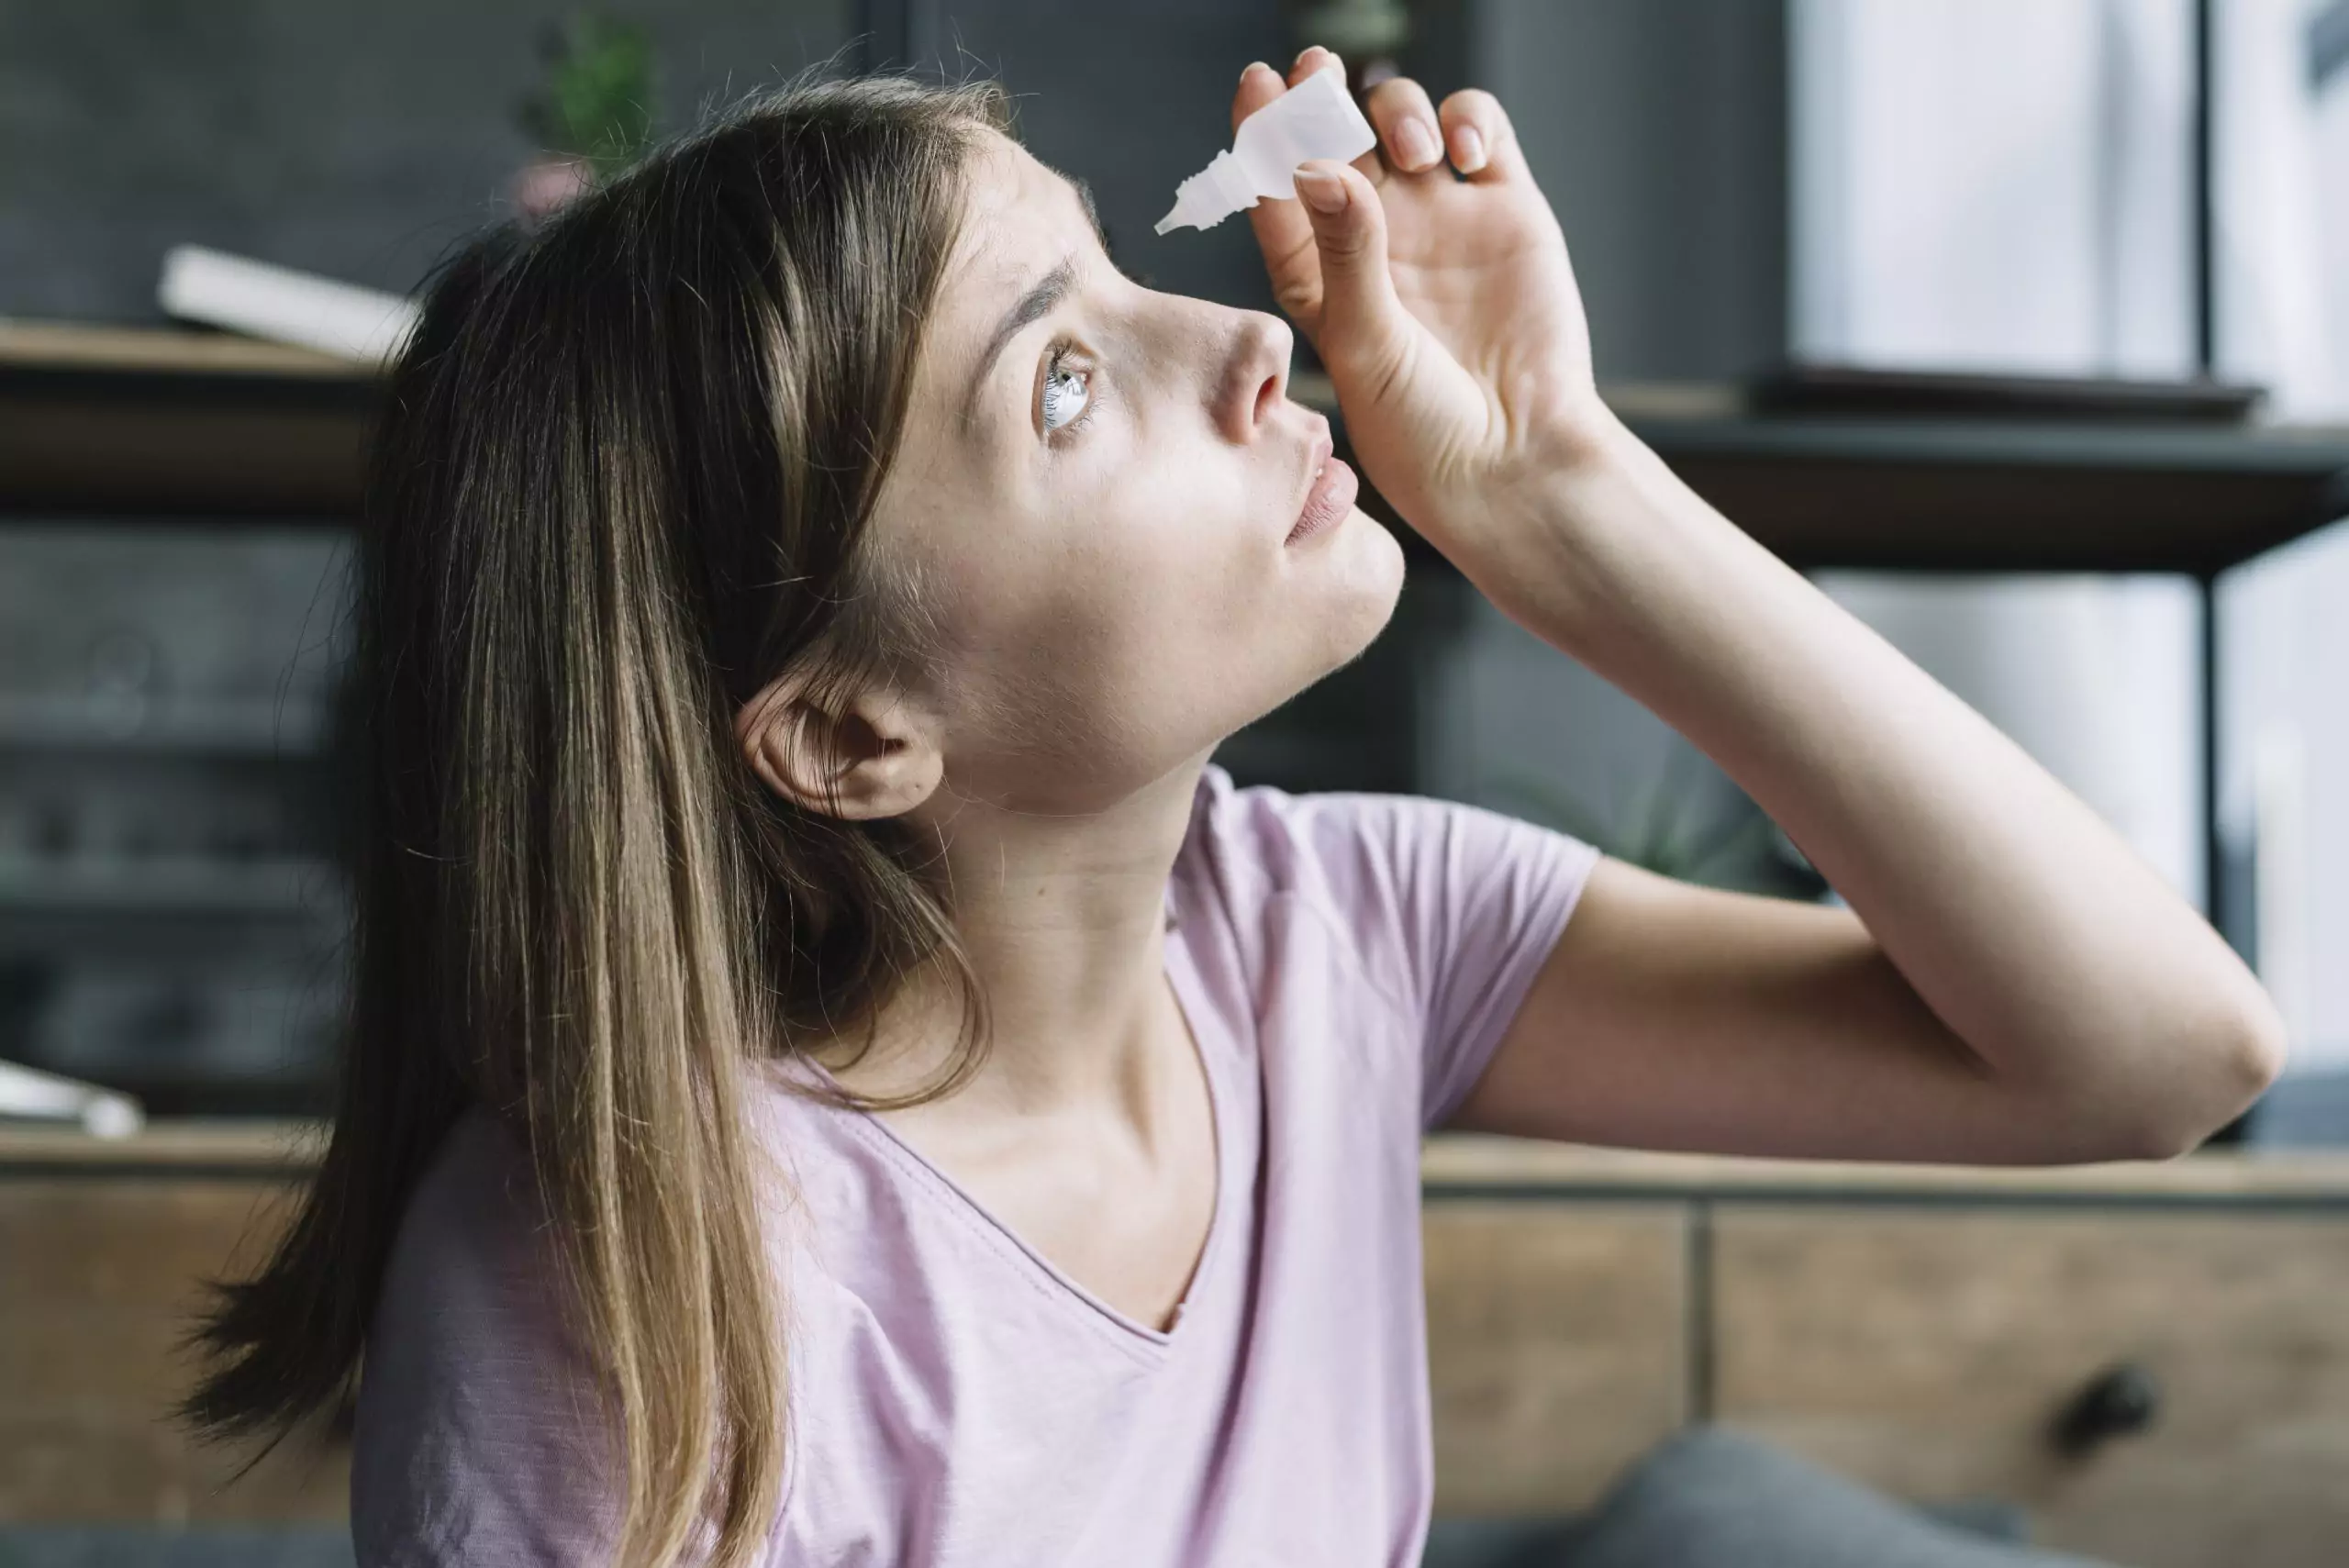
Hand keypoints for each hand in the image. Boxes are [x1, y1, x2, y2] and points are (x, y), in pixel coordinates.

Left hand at [1237, 50, 1605, 554]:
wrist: (1516, 458)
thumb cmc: (1424, 427)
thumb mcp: (1369, 343)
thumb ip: (1346, 252)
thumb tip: (1313, 165)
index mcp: (1318, 273)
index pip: (1277, 187)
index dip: (1263, 132)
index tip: (1258, 87)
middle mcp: (1374, 238)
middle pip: (1337, 140)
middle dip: (1321, 97)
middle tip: (1318, 71)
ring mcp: (1440, 218)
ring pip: (1404, 123)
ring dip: (1398, 113)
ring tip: (1410, 153)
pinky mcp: (1504, 208)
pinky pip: (1481, 132)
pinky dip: (1469, 118)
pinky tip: (1462, 152)